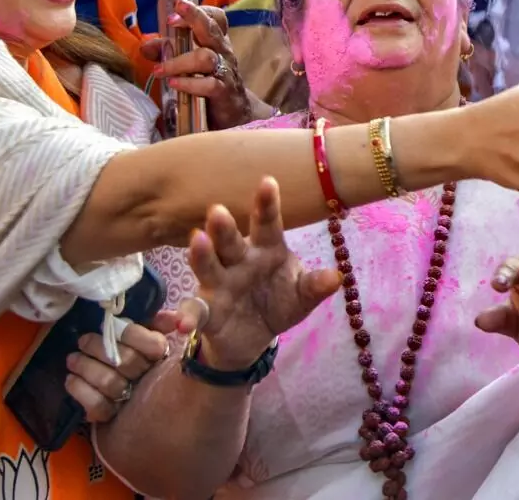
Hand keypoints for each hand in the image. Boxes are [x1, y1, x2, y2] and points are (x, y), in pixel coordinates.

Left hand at [64, 315, 172, 423]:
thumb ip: (161, 323)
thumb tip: (175, 318)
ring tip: (72, 359)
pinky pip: (98, 406)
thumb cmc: (140, 355)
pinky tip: (71, 380)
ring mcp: (133, 401)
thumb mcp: (152, 334)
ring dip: (86, 367)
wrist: (129, 393)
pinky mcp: (114, 417)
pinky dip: (81, 390)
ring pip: (110, 383)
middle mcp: (151, 380)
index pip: (153, 345)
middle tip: (82, 340)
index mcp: (163, 357)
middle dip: (99, 347)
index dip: (130, 333)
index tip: (110, 325)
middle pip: (126, 361)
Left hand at [140, 0, 264, 128]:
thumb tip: (145, 46)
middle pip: (211, 30)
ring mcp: (225, 72)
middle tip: (171, 20)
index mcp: (215, 42)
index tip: (178, 6)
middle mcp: (222, 52)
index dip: (199, 10)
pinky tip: (174, 84)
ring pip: (205, 58)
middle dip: (193, 19)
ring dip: (179, 61)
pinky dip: (189, 83)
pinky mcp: (224, 92)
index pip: (216, 18)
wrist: (235, 114)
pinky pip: (209, 84)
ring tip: (159, 70)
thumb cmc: (209, 82)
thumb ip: (167, 52)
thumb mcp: (189, 64)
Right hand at [179, 178, 340, 371]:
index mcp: (266, 249)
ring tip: (197, 240)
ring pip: (209, 267)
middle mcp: (238, 261)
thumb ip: (315, 286)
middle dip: (224, 227)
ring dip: (202, 255)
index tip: (268, 182)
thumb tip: (336, 278)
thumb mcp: (301, 296)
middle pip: (230, 241)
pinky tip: (181, 324)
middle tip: (218, 210)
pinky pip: (195, 312)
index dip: (266, 204)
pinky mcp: (207, 312)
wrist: (255, 336)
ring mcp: (219, 285)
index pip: (267, 223)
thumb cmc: (279, 301)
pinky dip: (188, 317)